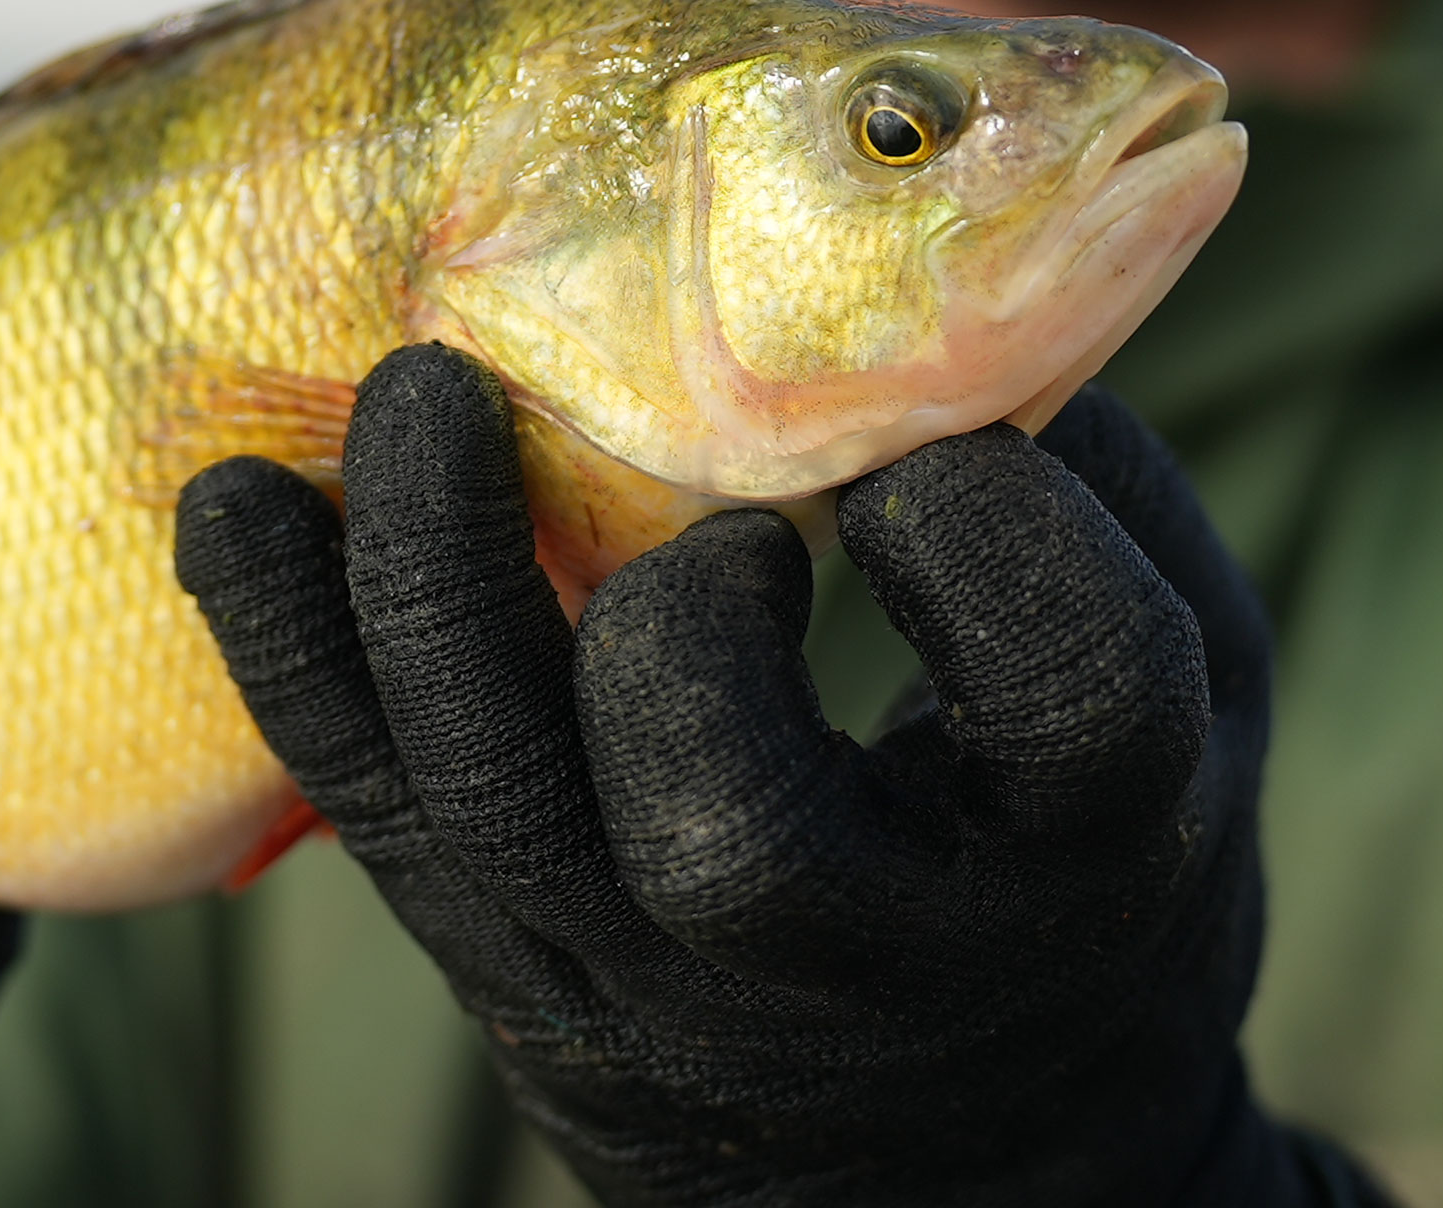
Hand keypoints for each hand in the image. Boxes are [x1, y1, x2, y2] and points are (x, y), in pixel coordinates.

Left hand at [176, 346, 1386, 1206]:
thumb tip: (946, 319)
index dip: (995, 522)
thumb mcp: (1199, 684)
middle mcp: (854, 954)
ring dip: (436, 569)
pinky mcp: (502, 947)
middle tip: (724, 518)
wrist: (967, 1162)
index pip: (1069, 685)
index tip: (938, 448)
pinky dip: (285, 634)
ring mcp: (644, 969)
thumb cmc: (1093, 864)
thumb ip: (1107, 503)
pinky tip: (242, 497)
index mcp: (1089, 862)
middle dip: (689, 615)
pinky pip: (362, 798)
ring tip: (423, 387)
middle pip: (727, 819)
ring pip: (496, 797)